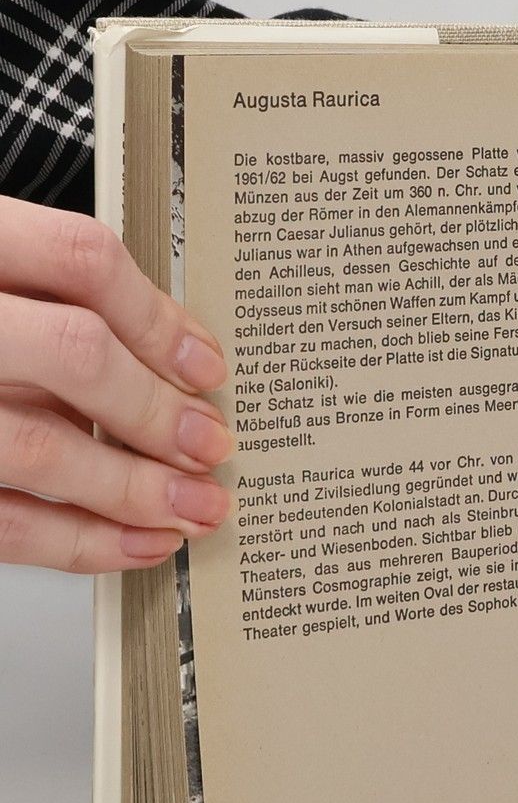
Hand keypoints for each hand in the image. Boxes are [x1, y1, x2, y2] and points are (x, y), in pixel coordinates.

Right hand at [0, 196, 230, 571]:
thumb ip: (50, 304)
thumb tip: (174, 361)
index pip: (78, 258)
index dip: (158, 316)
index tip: (206, 365)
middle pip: (73, 351)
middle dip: (158, 410)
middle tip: (211, 445)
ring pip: (38, 447)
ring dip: (134, 488)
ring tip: (195, 507)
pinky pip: (2, 522)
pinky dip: (79, 542)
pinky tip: (134, 545)